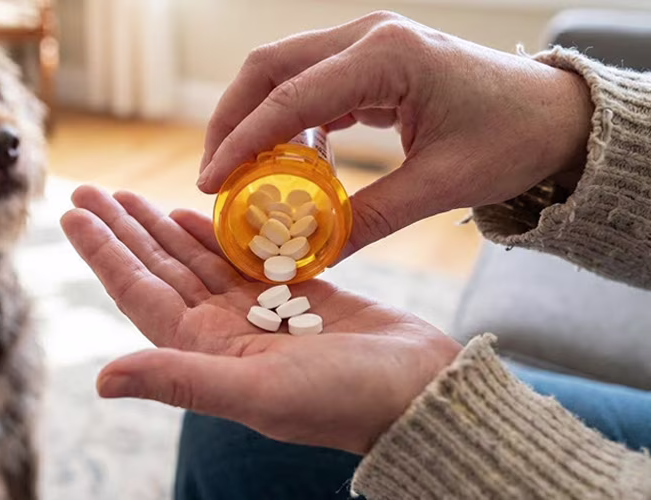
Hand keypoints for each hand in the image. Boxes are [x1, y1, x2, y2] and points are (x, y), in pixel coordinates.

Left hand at [60, 185, 460, 453]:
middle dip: (123, 229)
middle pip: (159, 269)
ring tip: (127, 194)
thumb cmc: (343, 400)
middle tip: (89, 189)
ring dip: (160, 227)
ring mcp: (257, 314)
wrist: (420, 394)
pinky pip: (240, 256)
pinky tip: (192, 211)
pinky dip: (214, 232)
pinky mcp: (295, 295)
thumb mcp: (256, 390)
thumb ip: (180, 380)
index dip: (103, 252)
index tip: (72, 212)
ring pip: (195, 260)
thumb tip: (101, 380)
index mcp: (205, 351)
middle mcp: (222, 333)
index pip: (139, 293)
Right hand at [197, 11, 593, 257]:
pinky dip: (282, 121)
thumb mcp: (442, 185)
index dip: (242, 142)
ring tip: (236, 175)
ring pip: (280, 71)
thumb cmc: (512, 139)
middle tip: (212, 177)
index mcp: (388, 55)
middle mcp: (368, 35)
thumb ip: (372, 218)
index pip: (291, 97)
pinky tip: (279, 161)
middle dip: (230, 120)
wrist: (555, 113)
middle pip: (269, 67)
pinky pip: (307, 85)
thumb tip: (307, 258)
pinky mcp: (368, 60)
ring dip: (250, 118)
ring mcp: (366, 43)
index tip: (210, 183)